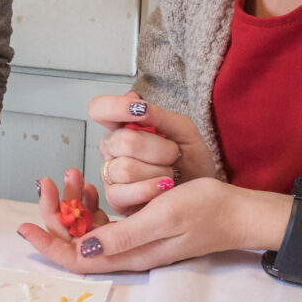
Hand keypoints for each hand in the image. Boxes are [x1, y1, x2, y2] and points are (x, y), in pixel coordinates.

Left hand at [15, 177, 288, 274]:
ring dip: (73, 205)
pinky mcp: (141, 229)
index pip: (76, 259)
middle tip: (48, 182)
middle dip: (56, 214)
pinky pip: (105, 221)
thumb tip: (83, 250)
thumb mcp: (163, 217)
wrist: (238, 212)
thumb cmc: (206, 210)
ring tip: (70, 174)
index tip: (24, 224)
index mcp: (129, 254)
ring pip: (88, 230)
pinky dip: (91, 203)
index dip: (48, 244)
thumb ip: (124, 236)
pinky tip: (90, 184)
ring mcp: (134, 242)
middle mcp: (127, 253)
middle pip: (76, 243)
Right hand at [88, 94, 216, 214]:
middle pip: (123, 141)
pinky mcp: (114, 199)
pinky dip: (150, 189)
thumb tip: (134, 102)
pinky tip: (163, 187)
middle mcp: (111, 148)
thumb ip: (158, 114)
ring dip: (158, 172)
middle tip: (173, 154)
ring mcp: (110, 174)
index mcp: (121, 126)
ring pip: (125, 168)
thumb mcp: (183, 130)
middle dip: (159, 149)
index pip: (100, 108)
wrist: (201, 191)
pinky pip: (122, 192)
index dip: (116, 107)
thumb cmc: (189, 160)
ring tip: (169, 173)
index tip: (143, 111)